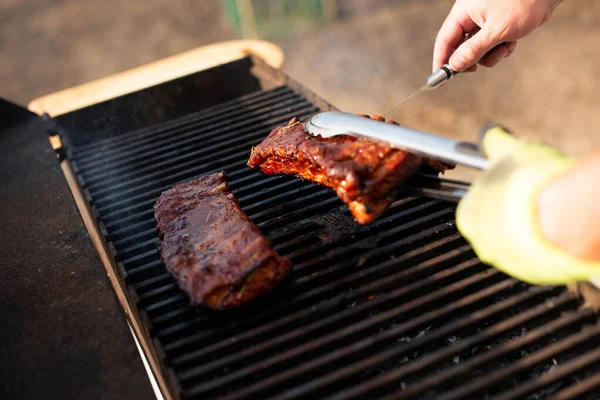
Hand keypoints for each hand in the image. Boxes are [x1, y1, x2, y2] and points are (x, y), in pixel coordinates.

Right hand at [433, 0, 562, 71]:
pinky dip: (500, 49)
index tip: (439, 78)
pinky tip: (512, 43)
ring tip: (505, 48)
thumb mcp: (497, 30)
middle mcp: (471, 16)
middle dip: (471, 59)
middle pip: (460, 47)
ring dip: (490, 55)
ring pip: (477, 50)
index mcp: (464, 12)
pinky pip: (490, 47)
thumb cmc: (523, 3)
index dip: (441, 59)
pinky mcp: (497, 27)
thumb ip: (474, 49)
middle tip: (475, 69)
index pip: (445, 39)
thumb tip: (454, 65)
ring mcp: (484, 22)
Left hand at [456, 125, 599, 284]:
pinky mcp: (535, 273)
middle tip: (534, 196)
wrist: (562, 214)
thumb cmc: (529, 182)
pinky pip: (540, 256)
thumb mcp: (510, 151)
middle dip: (513, 212)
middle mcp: (482, 243)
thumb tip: (490, 134)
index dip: (496, 193)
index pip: (476, 206)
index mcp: (469, 216)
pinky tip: (558, 227)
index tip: (514, 185)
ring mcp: (508, 262)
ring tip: (549, 210)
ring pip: (518, 244)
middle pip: (496, 226)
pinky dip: (548, 243)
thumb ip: (495, 143)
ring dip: (530, 229)